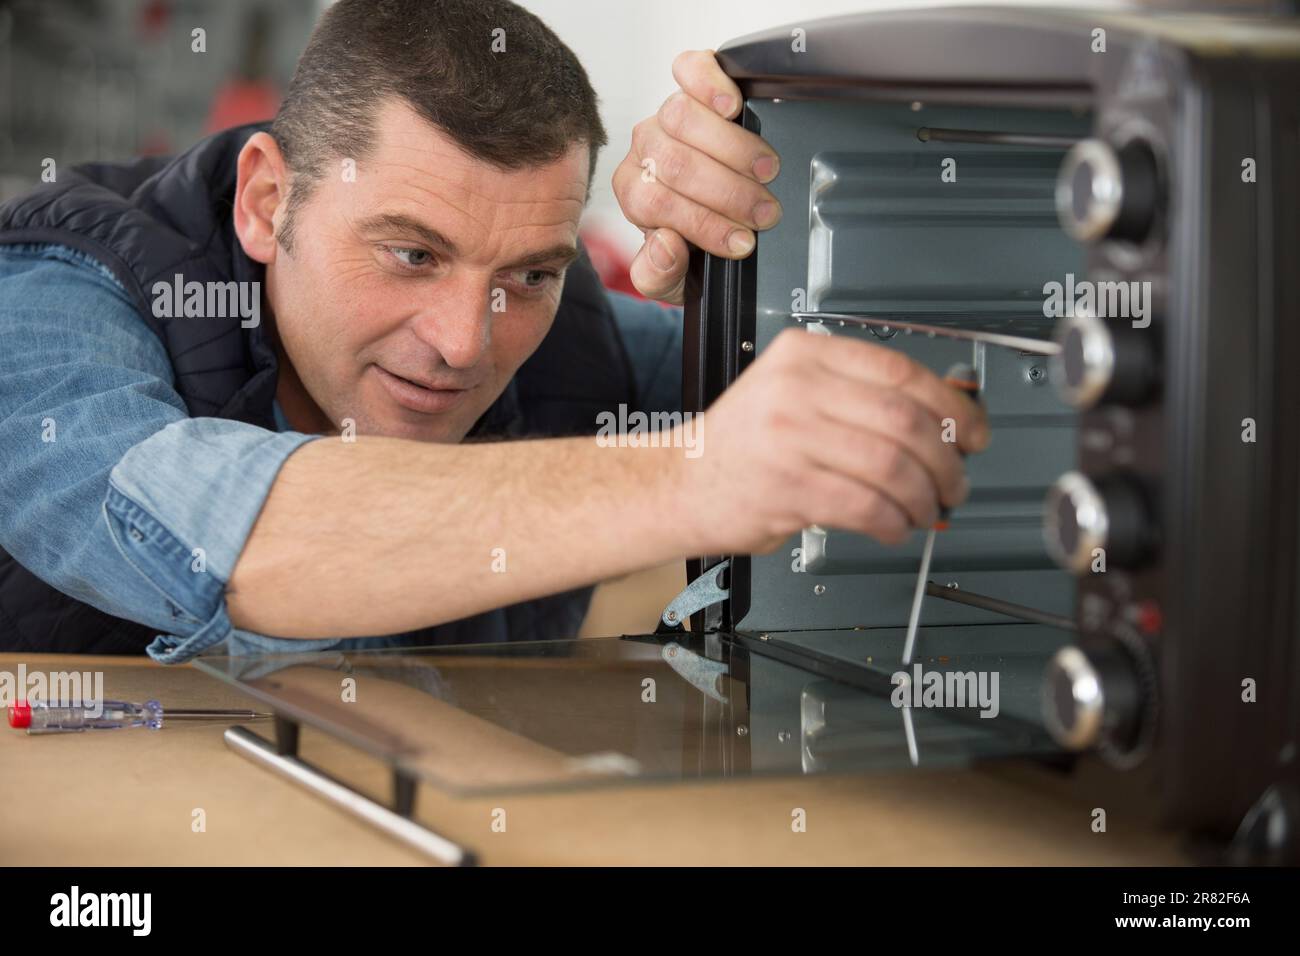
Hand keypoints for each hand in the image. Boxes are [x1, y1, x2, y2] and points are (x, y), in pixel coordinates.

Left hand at [612, 50, 781, 303]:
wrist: (721, 214)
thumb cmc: (698, 242)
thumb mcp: (675, 278)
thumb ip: (658, 275)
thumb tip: (666, 247)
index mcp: (635, 195)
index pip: (657, 205)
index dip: (705, 225)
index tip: (743, 243)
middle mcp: (645, 151)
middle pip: (675, 163)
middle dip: (728, 193)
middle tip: (764, 213)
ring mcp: (667, 115)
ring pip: (681, 118)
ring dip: (732, 148)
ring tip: (767, 171)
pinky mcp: (691, 84)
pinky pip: (689, 70)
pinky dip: (710, 83)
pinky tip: (734, 105)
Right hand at [674, 329, 990, 554]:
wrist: (680, 482)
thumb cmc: (743, 443)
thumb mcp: (796, 394)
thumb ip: (861, 396)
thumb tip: (949, 414)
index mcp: (806, 354)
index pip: (901, 371)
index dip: (953, 406)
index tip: (974, 432)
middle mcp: (797, 388)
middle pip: (906, 421)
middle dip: (947, 461)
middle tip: (956, 482)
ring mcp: (789, 438)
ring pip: (892, 466)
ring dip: (924, 497)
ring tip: (926, 509)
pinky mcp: (786, 488)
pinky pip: (866, 506)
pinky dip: (894, 522)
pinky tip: (894, 526)